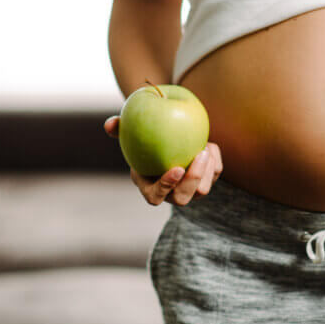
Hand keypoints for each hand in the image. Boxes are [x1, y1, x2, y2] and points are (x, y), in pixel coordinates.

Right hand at [103, 116, 223, 205]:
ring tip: (205, 148)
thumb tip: (109, 125)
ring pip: (203, 190)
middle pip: (183, 198)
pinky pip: (215, 174)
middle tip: (199, 154)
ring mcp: (190, 189)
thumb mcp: (129, 131)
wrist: (167, 137)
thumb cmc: (143, 135)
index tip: (176, 169)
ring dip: (207, 170)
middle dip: (193, 179)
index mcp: (148, 187)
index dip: (166, 187)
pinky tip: (210, 145)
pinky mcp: (206, 179)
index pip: (155, 197)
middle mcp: (170, 193)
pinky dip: (215, 160)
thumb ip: (119, 128)